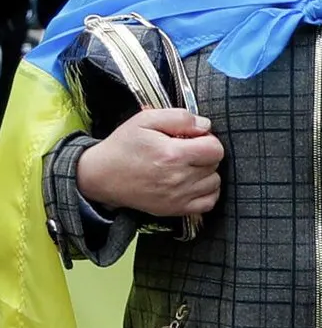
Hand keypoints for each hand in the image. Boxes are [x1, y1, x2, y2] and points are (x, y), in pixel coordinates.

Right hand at [77, 110, 223, 217]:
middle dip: (205, 154)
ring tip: (187, 166)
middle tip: (186, 151)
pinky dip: (206, 192)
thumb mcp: (146, 119)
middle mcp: (178, 179)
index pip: (215, 148)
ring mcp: (176, 197)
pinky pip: (208, 203)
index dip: (208, 139)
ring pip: (214, 183)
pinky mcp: (173, 210)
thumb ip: (180, 117)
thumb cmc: (123, 146)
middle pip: (215, 164)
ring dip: (206, 173)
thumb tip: (205, 126)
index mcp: (173, 155)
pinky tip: (193, 182)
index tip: (193, 138)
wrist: (100, 176)